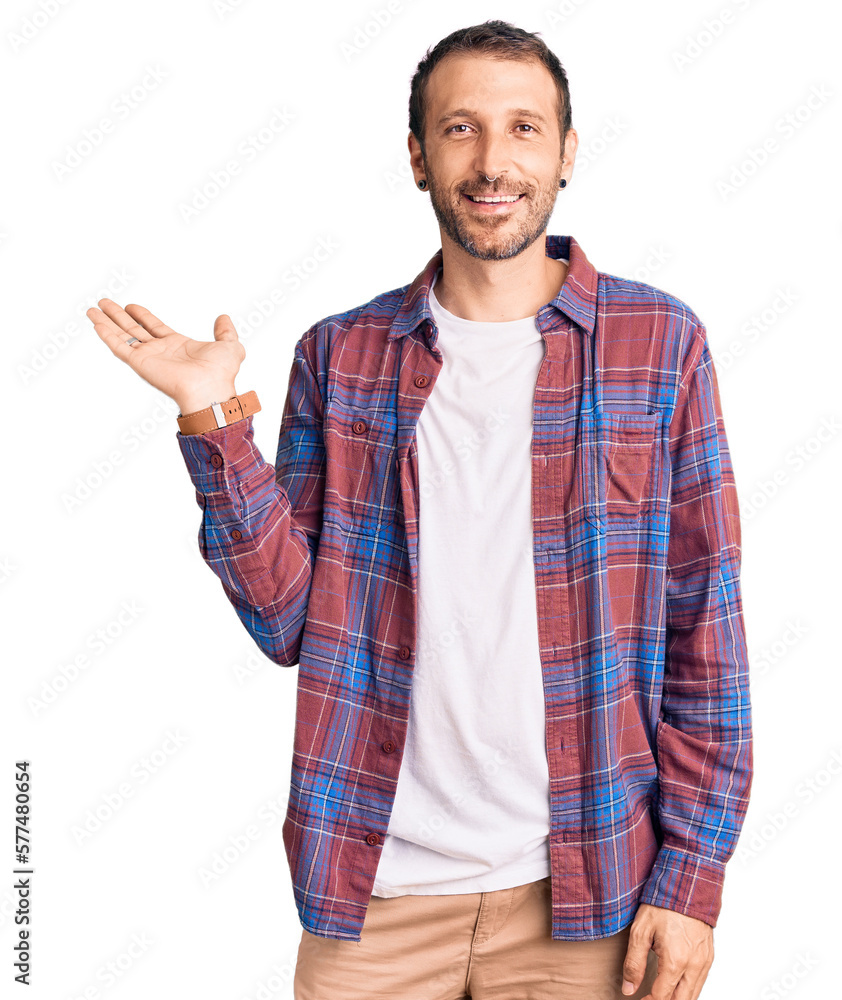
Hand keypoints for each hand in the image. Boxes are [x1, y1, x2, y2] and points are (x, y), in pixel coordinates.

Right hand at [86, 298, 244, 413]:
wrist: (211, 388)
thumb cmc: (222, 373)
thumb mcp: (230, 346)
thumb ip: (225, 332)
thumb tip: (224, 318)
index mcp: (177, 346)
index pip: (154, 327)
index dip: (142, 315)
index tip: (130, 306)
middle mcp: (160, 351)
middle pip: (134, 329)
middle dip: (118, 316)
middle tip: (104, 303)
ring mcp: (149, 357)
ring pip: (122, 336)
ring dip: (106, 322)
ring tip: (92, 310)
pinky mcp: (140, 363)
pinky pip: (120, 347)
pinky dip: (107, 335)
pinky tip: (96, 324)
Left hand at [621, 903, 713, 999]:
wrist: (686, 886)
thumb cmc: (662, 905)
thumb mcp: (640, 932)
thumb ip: (634, 963)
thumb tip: (628, 988)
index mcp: (675, 962)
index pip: (662, 997)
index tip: (638, 998)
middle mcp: (694, 966)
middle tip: (649, 998)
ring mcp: (704, 962)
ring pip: (693, 995)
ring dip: (677, 998)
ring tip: (660, 992)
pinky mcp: (709, 957)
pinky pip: (700, 983)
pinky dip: (688, 990)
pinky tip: (675, 983)